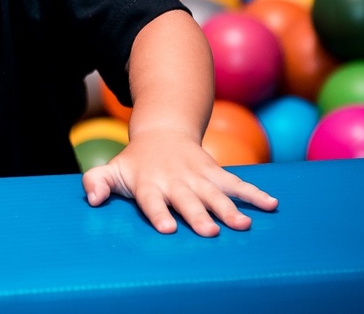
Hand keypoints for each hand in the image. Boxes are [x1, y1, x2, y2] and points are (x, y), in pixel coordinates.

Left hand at [81, 129, 276, 236]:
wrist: (163, 131)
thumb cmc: (135, 162)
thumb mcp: (112, 168)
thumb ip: (97, 182)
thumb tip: (92, 198)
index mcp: (149, 183)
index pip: (152, 200)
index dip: (159, 213)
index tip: (168, 228)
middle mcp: (175, 180)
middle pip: (188, 200)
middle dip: (199, 215)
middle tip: (211, 232)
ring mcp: (197, 175)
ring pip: (215, 192)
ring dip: (230, 208)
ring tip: (244, 225)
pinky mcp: (215, 172)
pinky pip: (236, 182)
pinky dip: (254, 193)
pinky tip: (271, 204)